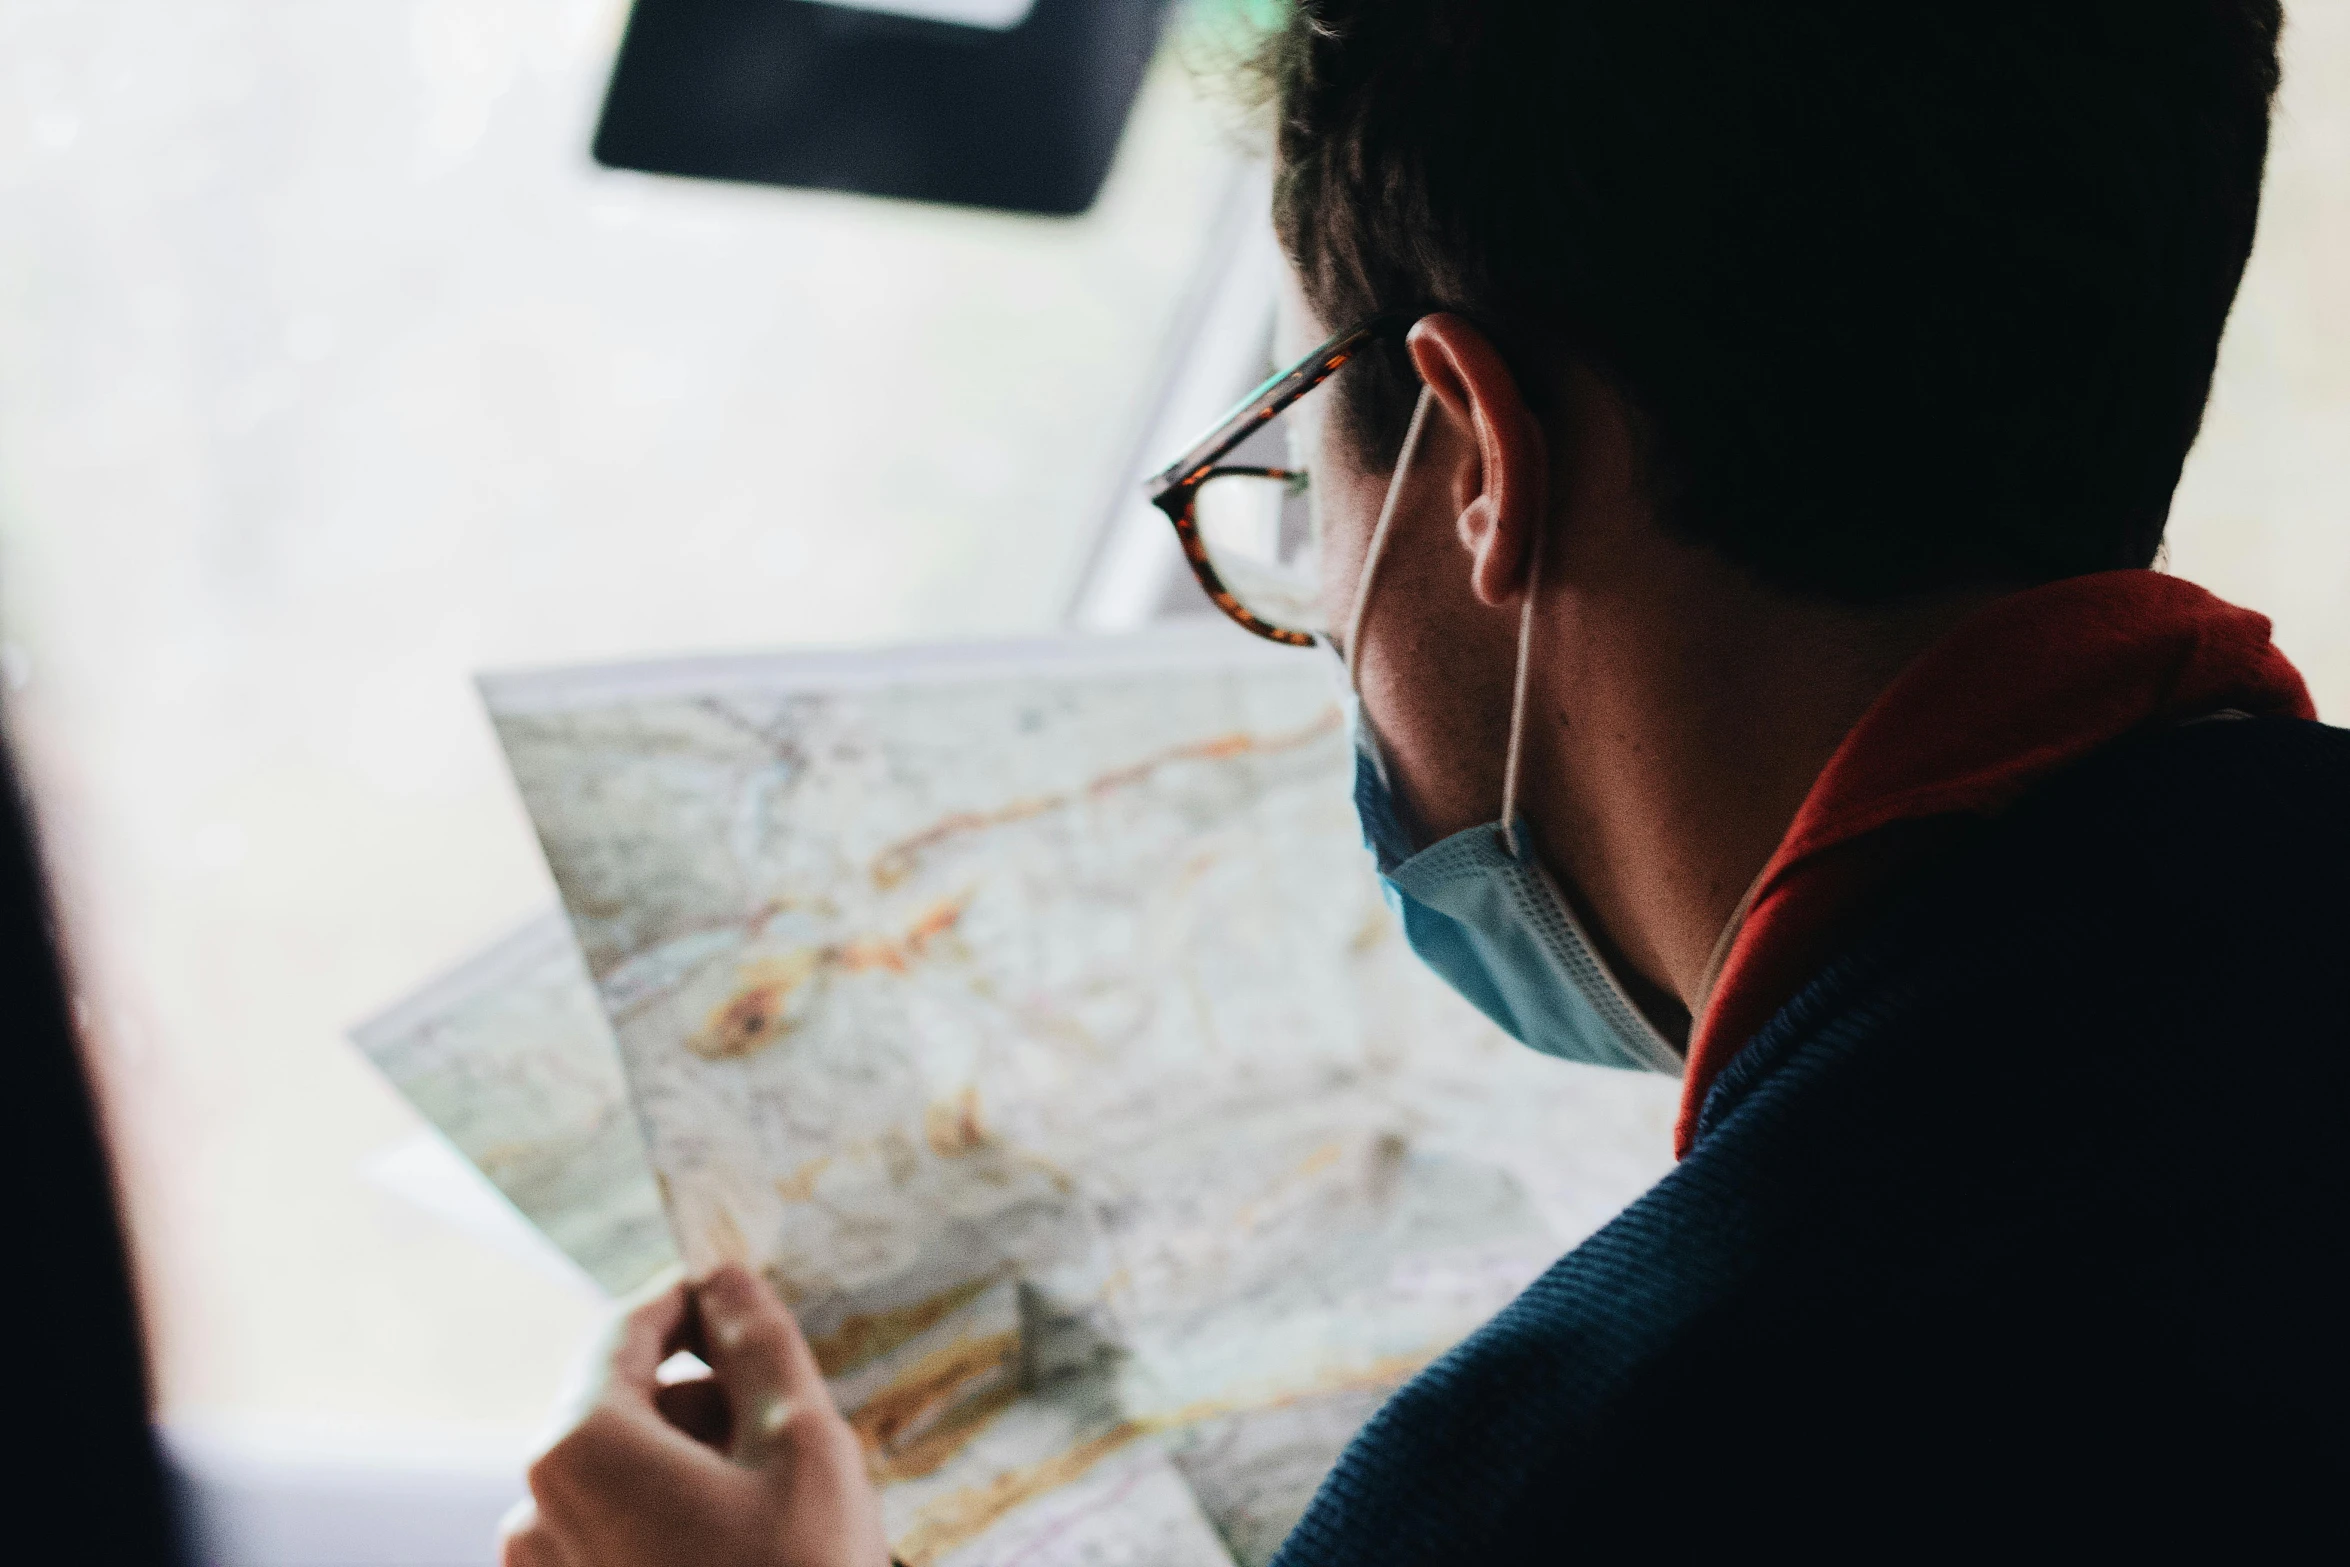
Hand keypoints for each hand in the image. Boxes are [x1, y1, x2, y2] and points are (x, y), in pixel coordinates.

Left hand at [501, 1264, 890, 1566]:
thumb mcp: (801, 1443)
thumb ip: (757, 1343)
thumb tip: (725, 1274)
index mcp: (579, 1447)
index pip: (626, 1330)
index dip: (695, 1304)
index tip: (753, 1304)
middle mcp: (536, 1507)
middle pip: (626, 1405)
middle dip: (708, 1402)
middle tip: (795, 1436)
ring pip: (627, 1476)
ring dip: (699, 1468)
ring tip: (779, 1513)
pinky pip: (616, 1536)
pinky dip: (677, 1524)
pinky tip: (745, 1556)